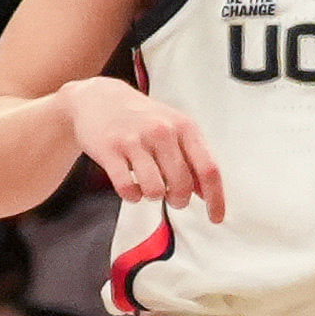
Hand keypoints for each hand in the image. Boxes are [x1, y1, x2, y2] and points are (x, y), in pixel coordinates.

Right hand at [61, 78, 229, 223]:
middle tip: (172, 197)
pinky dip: (132, 196)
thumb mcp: (174, 128)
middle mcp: (162, 131)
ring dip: (153, 196)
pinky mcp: (110, 150)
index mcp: (184, 126)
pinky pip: (127, 189)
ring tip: (148, 186)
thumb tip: (206, 192)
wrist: (98, 98)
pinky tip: (131, 186)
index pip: (208, 169)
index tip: (216, 217)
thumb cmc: (141, 117)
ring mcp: (135, 140)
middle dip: (179, 200)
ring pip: (155, 190)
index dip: (215, 199)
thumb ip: (192, 157)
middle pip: (182, 184)